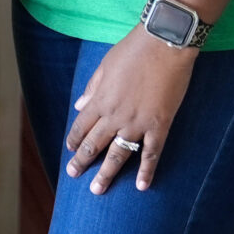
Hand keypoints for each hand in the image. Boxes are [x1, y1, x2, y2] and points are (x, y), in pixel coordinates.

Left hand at [66, 27, 197, 193]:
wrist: (164, 43)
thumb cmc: (134, 49)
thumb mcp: (105, 65)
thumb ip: (92, 88)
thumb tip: (79, 106)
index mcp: (100, 99)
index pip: (81, 126)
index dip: (74, 140)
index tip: (70, 151)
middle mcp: (114, 115)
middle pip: (94, 144)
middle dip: (82, 162)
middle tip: (74, 175)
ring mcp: (137, 123)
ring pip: (118, 154)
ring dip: (107, 174)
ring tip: (98, 190)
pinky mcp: (159, 125)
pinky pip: (151, 153)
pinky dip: (146, 171)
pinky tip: (141, 185)